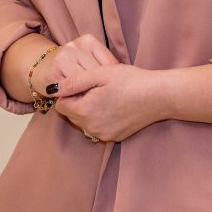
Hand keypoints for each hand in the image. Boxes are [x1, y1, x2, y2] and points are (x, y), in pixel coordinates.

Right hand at [29, 33, 118, 96]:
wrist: (40, 66)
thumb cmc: (73, 66)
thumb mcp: (89, 59)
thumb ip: (105, 65)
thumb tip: (127, 79)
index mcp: (89, 41)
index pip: (109, 64)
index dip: (113, 81)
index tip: (116, 93)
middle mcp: (75, 46)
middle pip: (97, 75)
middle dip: (102, 90)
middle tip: (108, 103)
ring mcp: (63, 58)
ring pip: (84, 84)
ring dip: (90, 96)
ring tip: (96, 105)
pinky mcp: (53, 72)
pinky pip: (70, 90)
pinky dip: (76, 98)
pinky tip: (80, 102)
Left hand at [50, 64, 167, 142]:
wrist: (159, 96)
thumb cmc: (130, 80)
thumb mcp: (100, 73)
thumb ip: (74, 81)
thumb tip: (53, 89)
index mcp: (85, 111)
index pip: (61, 105)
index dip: (69, 92)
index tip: (83, 82)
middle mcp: (91, 128)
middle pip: (72, 115)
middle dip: (78, 101)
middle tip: (96, 86)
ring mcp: (103, 135)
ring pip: (84, 122)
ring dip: (88, 109)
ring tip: (106, 94)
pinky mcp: (114, 137)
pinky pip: (97, 127)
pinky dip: (100, 117)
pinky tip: (114, 105)